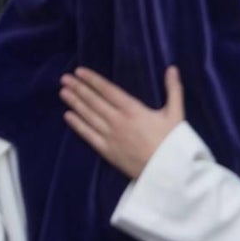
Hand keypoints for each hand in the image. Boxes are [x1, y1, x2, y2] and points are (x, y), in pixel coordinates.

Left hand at [60, 66, 184, 179]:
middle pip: (94, 101)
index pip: (108, 90)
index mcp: (133, 109)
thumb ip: (173, 89)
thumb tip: (172, 68)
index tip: (80, 71)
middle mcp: (118, 120)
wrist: (167, 172)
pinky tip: (68, 116)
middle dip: (79, 88)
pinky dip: (77, 125)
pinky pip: (88, 135)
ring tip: (63, 92)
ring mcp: (110, 136)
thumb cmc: (172, 142)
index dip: (93, 80)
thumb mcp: (176, 113)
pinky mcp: (107, 151)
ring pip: (88, 116)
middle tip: (64, 78)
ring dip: (75, 103)